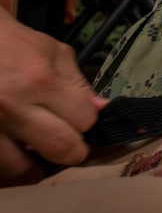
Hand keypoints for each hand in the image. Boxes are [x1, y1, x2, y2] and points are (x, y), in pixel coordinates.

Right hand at [0, 9, 105, 178]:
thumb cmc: (12, 43)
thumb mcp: (52, 51)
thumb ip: (78, 82)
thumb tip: (100, 110)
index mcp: (40, 81)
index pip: (83, 120)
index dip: (89, 123)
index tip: (85, 122)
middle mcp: (14, 106)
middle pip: (60, 148)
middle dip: (73, 151)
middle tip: (71, 147)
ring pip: (21, 168)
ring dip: (36, 165)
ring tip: (39, 154)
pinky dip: (10, 162)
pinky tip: (18, 150)